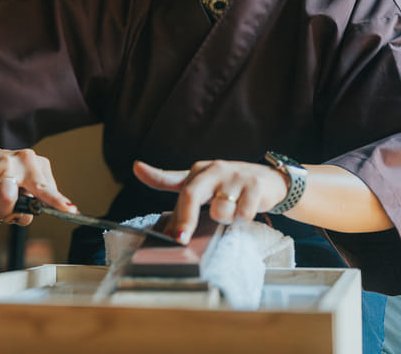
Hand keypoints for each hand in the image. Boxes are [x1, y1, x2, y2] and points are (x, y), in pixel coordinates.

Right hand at [0, 147, 76, 225]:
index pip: (48, 188)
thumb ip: (27, 202)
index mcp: (37, 164)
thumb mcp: (20, 186)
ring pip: (5, 206)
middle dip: (16, 214)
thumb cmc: (0, 175)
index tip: (70, 210)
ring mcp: (5, 164)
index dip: (57, 201)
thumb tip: (20, 213)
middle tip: (8, 211)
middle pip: (27, 203)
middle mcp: (24, 160)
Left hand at [133, 159, 286, 243]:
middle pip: (191, 194)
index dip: (153, 176)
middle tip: (181, 238)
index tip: (137, 169)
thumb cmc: (230, 186)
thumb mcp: (205, 188)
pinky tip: (246, 212)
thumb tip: (165, 229)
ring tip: (232, 214)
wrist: (270, 180)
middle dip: (185, 219)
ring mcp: (234, 176)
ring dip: (225, 220)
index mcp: (198, 171)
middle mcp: (214, 169)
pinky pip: (243, 213)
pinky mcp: (255, 184)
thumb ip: (183, 204)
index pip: (172, 178)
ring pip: (220, 210)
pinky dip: (243, 220)